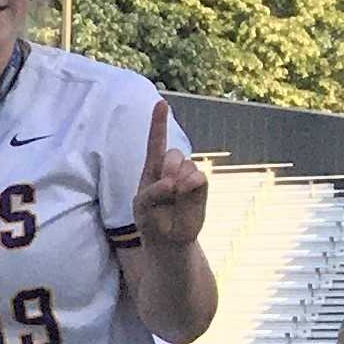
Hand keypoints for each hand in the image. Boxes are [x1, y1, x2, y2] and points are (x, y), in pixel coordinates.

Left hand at [133, 101, 206, 251]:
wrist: (169, 241)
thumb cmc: (151, 221)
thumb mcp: (143, 207)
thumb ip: (154, 191)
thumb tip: (176, 182)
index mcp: (152, 170)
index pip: (156, 143)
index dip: (159, 123)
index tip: (161, 103)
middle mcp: (171, 170)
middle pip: (173, 152)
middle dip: (168, 167)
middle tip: (165, 187)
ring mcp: (188, 177)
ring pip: (187, 164)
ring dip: (179, 178)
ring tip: (173, 197)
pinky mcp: (201, 187)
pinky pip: (199, 176)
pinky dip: (191, 184)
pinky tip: (186, 195)